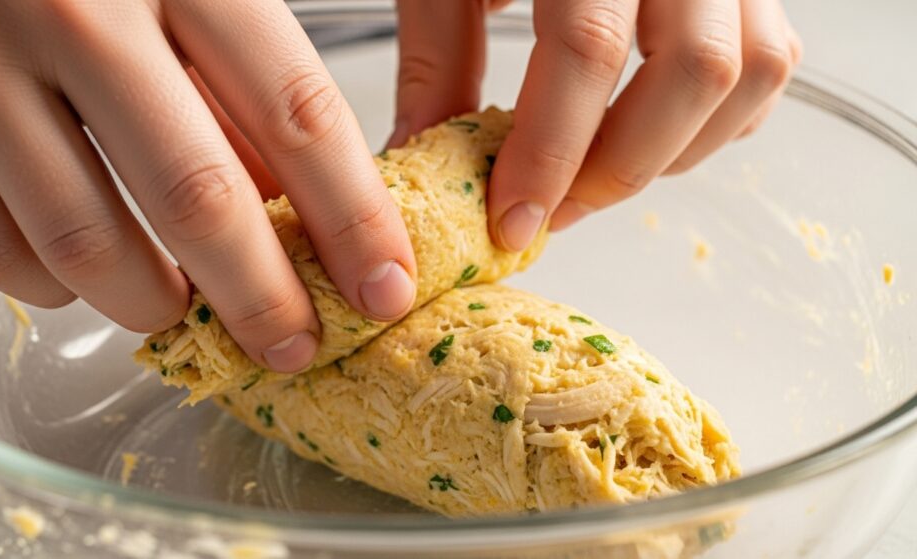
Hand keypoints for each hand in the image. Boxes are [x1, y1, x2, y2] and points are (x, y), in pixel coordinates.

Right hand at [0, 0, 416, 371]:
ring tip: (183, 308)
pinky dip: (54, 288)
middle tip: (295, 346)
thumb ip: (235, 73)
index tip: (384, 289)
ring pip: (86, 243)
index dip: (353, 219)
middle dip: (263, 297)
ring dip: (153, 303)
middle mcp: (72, 10)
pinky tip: (83, 276)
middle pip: (197, 199)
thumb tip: (285, 206)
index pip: (295, 114)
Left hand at [390, 0, 801, 250]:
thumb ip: (437, 57)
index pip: (586, 46)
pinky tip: (651, 135)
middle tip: (555, 213)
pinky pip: (770, 58)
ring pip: (751, 70)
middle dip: (619, 168)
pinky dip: (719, 120)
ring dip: (676, 152)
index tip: (513, 220)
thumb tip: (425, 156)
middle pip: (693, 70)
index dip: (550, 151)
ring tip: (598, 180)